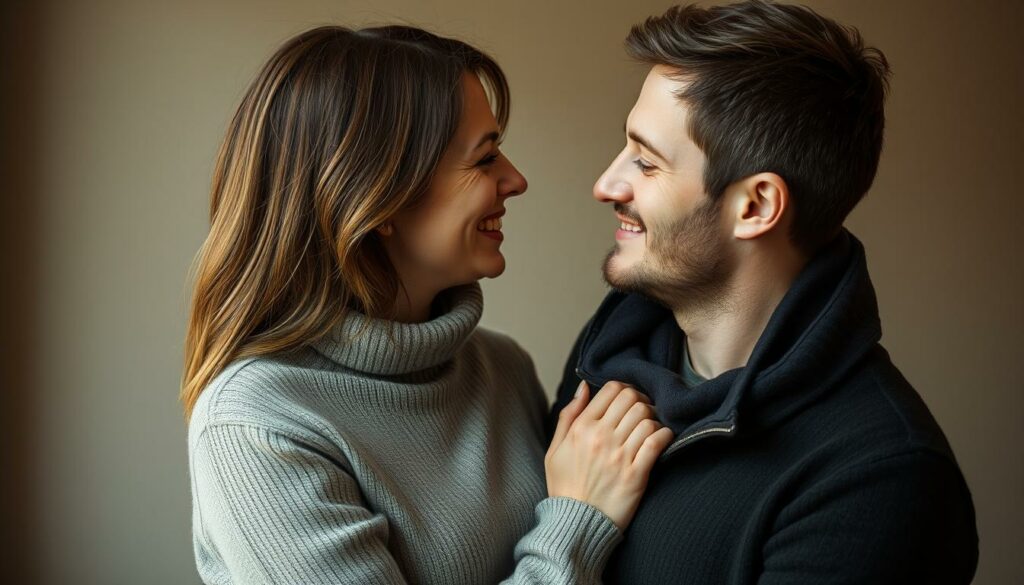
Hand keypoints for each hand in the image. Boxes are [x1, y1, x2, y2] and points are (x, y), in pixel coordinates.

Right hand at [544, 380, 673, 530]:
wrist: (575, 524)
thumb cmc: (565, 486)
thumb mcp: (555, 449)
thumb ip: (568, 415)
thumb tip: (584, 387)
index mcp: (581, 428)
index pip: (612, 389)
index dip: (624, 389)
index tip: (627, 399)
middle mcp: (601, 437)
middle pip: (633, 398)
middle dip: (641, 400)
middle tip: (641, 411)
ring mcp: (620, 455)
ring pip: (647, 417)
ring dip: (652, 419)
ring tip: (648, 428)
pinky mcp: (636, 474)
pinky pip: (657, 441)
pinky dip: (664, 435)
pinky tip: (660, 439)